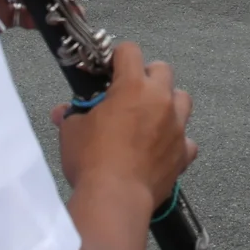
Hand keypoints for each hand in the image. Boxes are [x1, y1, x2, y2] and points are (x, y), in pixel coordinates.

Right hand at [55, 42, 195, 207]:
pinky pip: (187, 140)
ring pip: (183, 99)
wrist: (115, 198)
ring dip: (168, 102)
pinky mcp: (183, 153)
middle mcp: (160, 101)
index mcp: (133, 87)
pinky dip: (176, 141)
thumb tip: (62, 113)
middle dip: (147, 75)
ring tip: (150, 115)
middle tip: (130, 91)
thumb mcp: (72, 131)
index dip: (118, 56)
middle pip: (163, 70)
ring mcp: (176, 126)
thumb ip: (71, 115)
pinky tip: (161, 148)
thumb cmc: (93, 161)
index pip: (130, 51)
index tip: (110, 67)